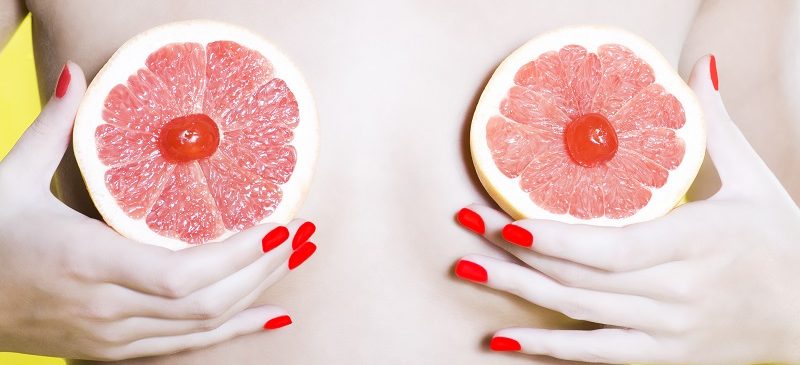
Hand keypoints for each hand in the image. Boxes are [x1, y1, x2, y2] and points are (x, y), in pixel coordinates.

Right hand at [0, 62, 317, 360]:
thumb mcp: (11, 179)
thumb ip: (53, 128)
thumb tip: (77, 72)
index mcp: (85, 261)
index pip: (181, 274)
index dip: (238, 256)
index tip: (280, 226)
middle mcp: (105, 308)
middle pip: (206, 302)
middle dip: (264, 269)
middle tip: (304, 235)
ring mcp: (111, 337)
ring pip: (202, 326)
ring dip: (257, 294)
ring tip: (297, 261)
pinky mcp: (114, 350)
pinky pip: (187, 346)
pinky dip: (235, 332)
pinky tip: (273, 316)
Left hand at [453, 55, 799, 363]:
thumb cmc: (782, 242)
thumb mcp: (755, 181)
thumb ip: (718, 128)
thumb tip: (699, 67)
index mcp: (696, 242)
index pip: (612, 248)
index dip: (554, 240)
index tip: (504, 220)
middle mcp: (676, 291)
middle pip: (580, 276)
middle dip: (515, 252)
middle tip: (464, 228)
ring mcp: (667, 328)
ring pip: (579, 311)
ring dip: (517, 292)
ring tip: (467, 270)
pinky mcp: (662, 353)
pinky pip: (596, 353)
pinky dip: (548, 347)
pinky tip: (504, 339)